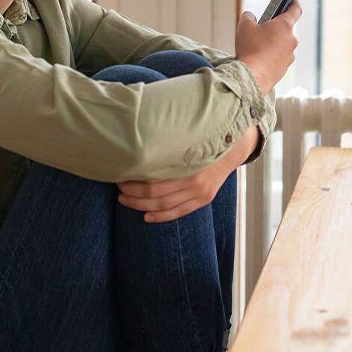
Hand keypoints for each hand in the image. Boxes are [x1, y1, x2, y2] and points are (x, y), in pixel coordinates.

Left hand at [118, 127, 259, 221]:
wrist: (233, 146)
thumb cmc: (203, 137)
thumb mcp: (185, 136)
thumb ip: (165, 142)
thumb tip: (136, 139)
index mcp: (185, 163)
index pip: (152, 179)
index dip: (132, 180)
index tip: (119, 174)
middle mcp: (193, 180)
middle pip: (155, 193)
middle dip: (132, 193)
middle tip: (118, 188)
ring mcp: (199, 192)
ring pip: (164, 205)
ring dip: (141, 205)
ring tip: (125, 201)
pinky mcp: (204, 199)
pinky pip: (179, 212)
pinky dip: (161, 216)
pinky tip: (146, 216)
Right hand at [235, 2, 301, 91]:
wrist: (252, 76)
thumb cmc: (250, 49)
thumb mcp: (244, 26)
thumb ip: (248, 17)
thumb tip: (250, 17)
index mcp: (285, 25)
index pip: (295, 10)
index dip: (294, 3)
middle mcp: (291, 40)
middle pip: (284, 30)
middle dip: (273, 29)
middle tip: (260, 31)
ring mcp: (289, 56)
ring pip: (281, 46)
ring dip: (271, 45)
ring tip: (255, 48)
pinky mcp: (284, 69)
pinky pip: (278, 59)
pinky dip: (270, 58)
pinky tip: (257, 60)